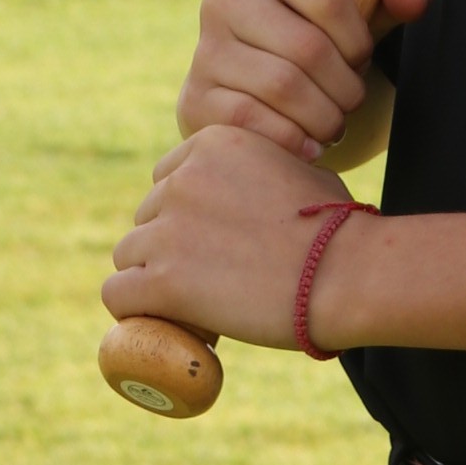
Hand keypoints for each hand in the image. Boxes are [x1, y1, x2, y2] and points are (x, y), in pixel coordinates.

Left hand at [102, 125, 366, 352]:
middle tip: (209, 277)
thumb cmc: (339, 228)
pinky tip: (157, 319)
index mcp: (212, 145)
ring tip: (190, 303)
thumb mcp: (298, 168)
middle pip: (147, 217)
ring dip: (152, 278)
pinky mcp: (163, 279)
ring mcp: (168, 229)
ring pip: (128, 255)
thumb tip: (255, 195)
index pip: (167, 178)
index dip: (186, 213)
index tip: (210, 240)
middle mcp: (182, 179)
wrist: (347, 271)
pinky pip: (117, 294)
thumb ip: (261, 171)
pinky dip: (134, 310)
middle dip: (170, 245)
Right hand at [177, 0, 436, 160]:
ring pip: (282, 87)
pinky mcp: (195, 100)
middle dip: (345, 85)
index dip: (358, 38)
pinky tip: (310, 145)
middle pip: (307, 47)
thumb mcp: (362, 17)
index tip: (361, 57)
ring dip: (324, 116)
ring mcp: (204, 51)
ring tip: (333, 122)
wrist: (263, 95)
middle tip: (352, 100)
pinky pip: (253, 121)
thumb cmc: (322, 47)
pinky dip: (293, 140)